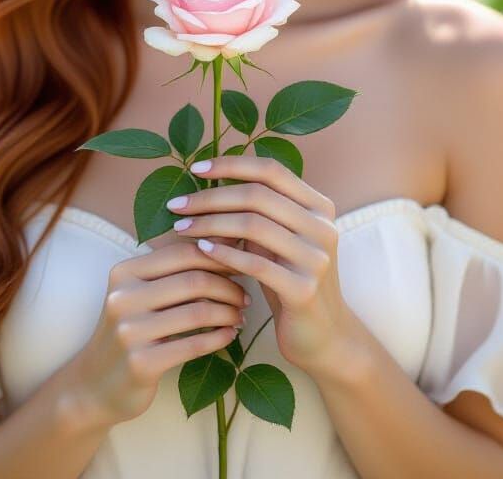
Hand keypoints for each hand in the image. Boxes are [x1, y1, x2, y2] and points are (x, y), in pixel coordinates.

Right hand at [74, 241, 248, 425]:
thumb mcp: (140, 294)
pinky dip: (220, 338)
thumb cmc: (129, 330)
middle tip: (244, 295)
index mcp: (124, 272)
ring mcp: (130, 331)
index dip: (217, 257)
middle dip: (228, 286)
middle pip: (193, 280)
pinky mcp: (141, 363)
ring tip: (240, 316)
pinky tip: (230, 336)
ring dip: (228, 313)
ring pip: (198, 312)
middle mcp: (123, 297)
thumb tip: (226, 241)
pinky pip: (194, 345)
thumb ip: (173, 270)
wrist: (94, 385)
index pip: (182, 253)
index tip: (239, 265)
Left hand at [167, 155, 354, 375]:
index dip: (232, 164)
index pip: (271, 170)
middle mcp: (322, 227)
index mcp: (319, 206)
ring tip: (181, 227)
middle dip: (211, 196)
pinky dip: (224, 253)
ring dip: (210, 223)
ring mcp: (316, 258)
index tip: (196, 168)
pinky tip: (201, 250)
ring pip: (253, 225)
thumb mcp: (279, 242)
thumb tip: (209, 185)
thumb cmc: (291, 281)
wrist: (325, 337)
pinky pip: (255, 264)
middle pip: (257, 195)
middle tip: (177, 204)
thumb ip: (258, 214)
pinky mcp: (304, 289)